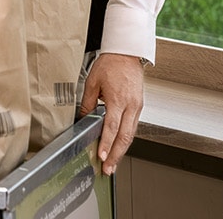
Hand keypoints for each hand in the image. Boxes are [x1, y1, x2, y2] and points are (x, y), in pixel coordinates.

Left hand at [78, 52, 144, 175]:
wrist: (127, 53)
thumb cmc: (111, 64)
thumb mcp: (93, 81)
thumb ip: (88, 102)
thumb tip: (83, 117)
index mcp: (118, 99)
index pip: (111, 127)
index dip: (106, 143)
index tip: (102, 156)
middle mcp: (130, 105)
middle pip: (124, 136)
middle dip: (116, 155)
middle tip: (108, 168)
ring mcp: (137, 107)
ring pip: (131, 134)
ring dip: (121, 150)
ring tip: (112, 163)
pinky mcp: (139, 106)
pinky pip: (133, 127)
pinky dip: (126, 139)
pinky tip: (119, 146)